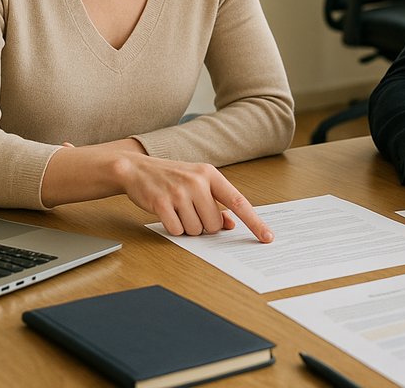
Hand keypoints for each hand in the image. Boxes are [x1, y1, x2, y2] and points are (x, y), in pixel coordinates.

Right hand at [111, 155, 273, 241]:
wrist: (137, 169)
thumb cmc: (172, 177)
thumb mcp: (197, 182)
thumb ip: (216, 202)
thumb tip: (230, 224)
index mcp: (210, 175)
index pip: (238, 201)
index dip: (254, 221)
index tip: (267, 236)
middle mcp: (197, 182)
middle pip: (213, 224)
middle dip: (204, 225)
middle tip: (190, 211)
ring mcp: (179, 192)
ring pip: (196, 230)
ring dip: (187, 227)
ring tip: (177, 209)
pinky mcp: (161, 203)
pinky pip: (176, 230)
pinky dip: (173, 228)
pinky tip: (167, 213)